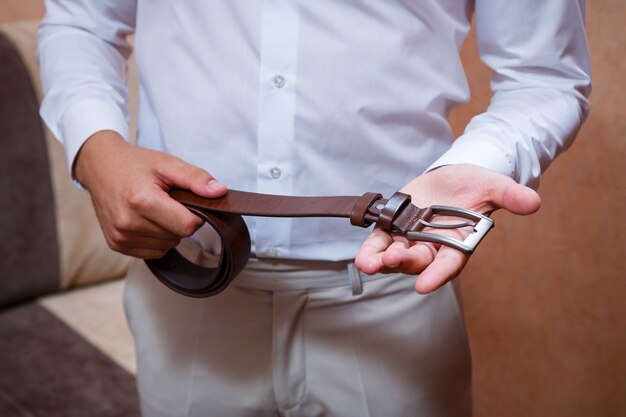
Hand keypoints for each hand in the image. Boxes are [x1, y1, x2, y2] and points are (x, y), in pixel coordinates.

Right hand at [75, 130, 226, 258]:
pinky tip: (147, 220)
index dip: (195, 215)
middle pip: (177, 236)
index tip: (186, 202)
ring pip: (167, 246)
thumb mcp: (168, 163)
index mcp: (142, 200)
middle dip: (179, 220)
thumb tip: (220, 192)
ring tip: (155, 208)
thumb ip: (196, 178)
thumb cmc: (135, 164)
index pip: (187, 226)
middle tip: (167, 201)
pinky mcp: (116, 245)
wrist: (100, 167)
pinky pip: (153, 252)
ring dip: (168, 231)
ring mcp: (120, 236)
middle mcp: (128, 222)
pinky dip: (156, 239)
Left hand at [354, 164, 540, 293]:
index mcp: (459, 242)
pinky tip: (363, 259)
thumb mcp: (493, 185)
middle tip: (393, 260)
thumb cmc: (475, 185)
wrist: (452, 176)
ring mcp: (411, 238)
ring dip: (382, 261)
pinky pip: (379, 243)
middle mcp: (434, 246)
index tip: (423, 286)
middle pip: (419, 261)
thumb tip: (533, 202)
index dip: (436, 275)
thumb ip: (509, 195)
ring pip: (396, 256)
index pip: (448, 263)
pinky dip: (370, 251)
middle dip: (406, 262)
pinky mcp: (393, 227)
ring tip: (370, 264)